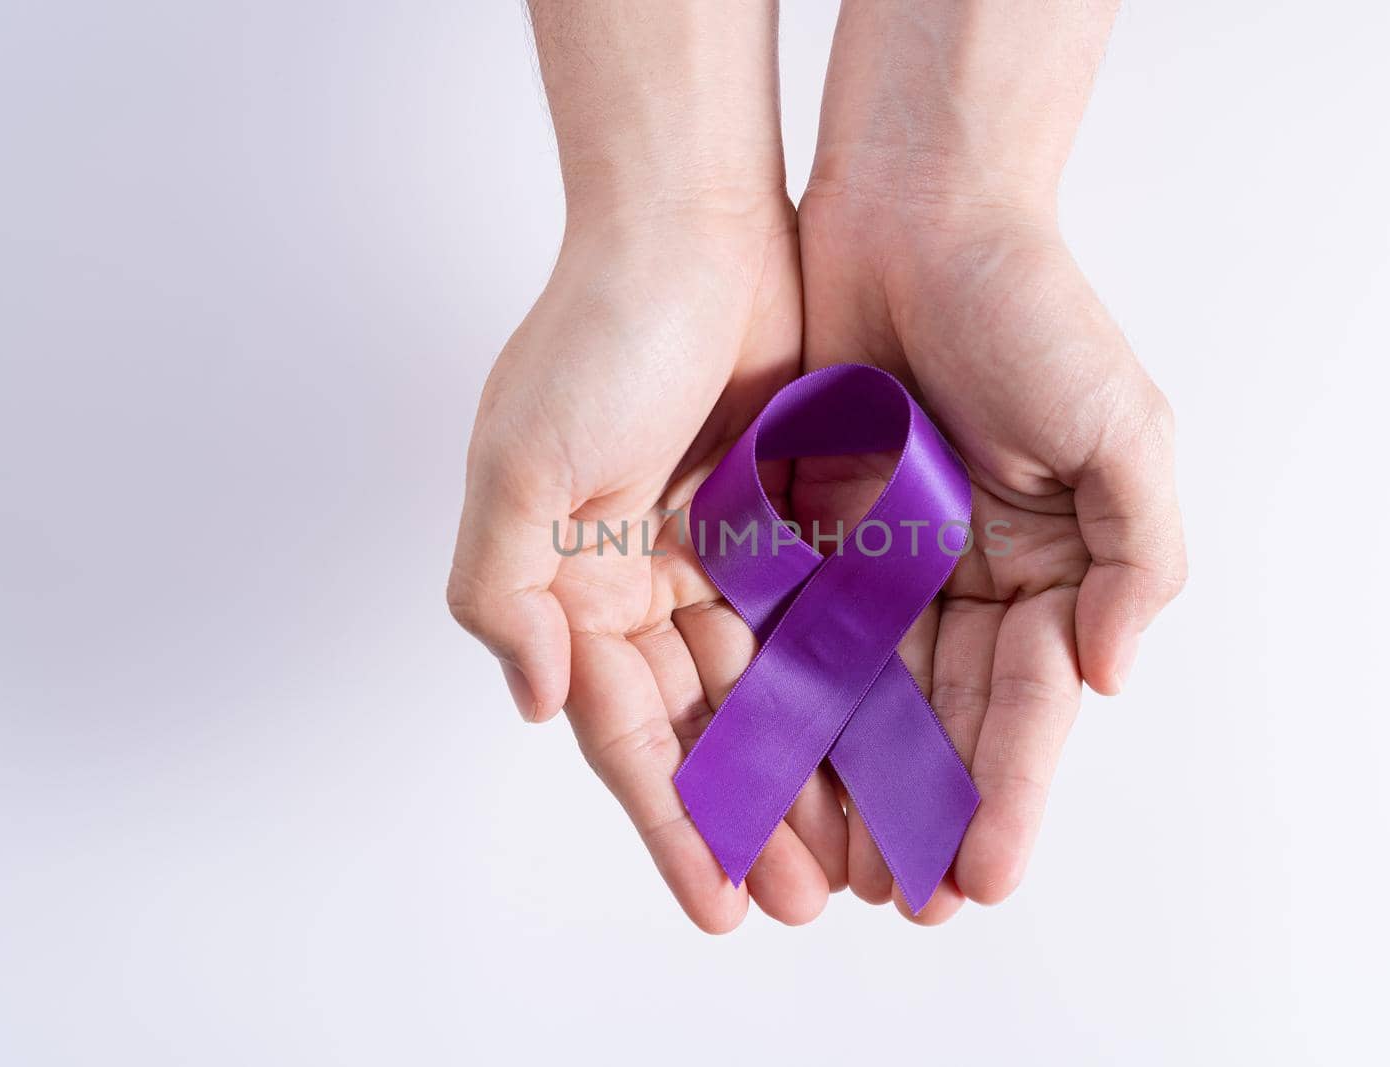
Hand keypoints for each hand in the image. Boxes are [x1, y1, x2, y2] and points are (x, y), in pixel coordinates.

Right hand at [448, 204, 847, 931]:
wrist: (692, 224)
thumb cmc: (597, 335)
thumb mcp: (518, 463)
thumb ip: (506, 592)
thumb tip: (538, 702)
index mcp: (572, 587)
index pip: (624, 733)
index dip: (671, 821)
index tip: (719, 903)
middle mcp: (643, 584)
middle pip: (702, 728)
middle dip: (749, 817)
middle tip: (805, 899)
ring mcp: (720, 555)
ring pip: (769, 688)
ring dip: (804, 768)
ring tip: (856, 852)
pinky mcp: (787, 521)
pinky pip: (819, 620)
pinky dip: (844, 682)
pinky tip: (883, 744)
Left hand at [794, 0, 1184, 923]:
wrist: (918, 207)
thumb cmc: (1032, 309)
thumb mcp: (1123, 431)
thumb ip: (1137, 560)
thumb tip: (1106, 679)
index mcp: (1050, 569)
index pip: (1030, 704)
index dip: (1012, 793)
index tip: (982, 877)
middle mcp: (967, 579)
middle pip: (944, 719)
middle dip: (926, 811)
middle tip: (900, 902)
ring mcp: (885, 561)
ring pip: (863, 695)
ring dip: (850, 782)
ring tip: (830, 869)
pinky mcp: (809, 530)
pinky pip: (792, 629)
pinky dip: (782, 698)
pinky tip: (768, 765)